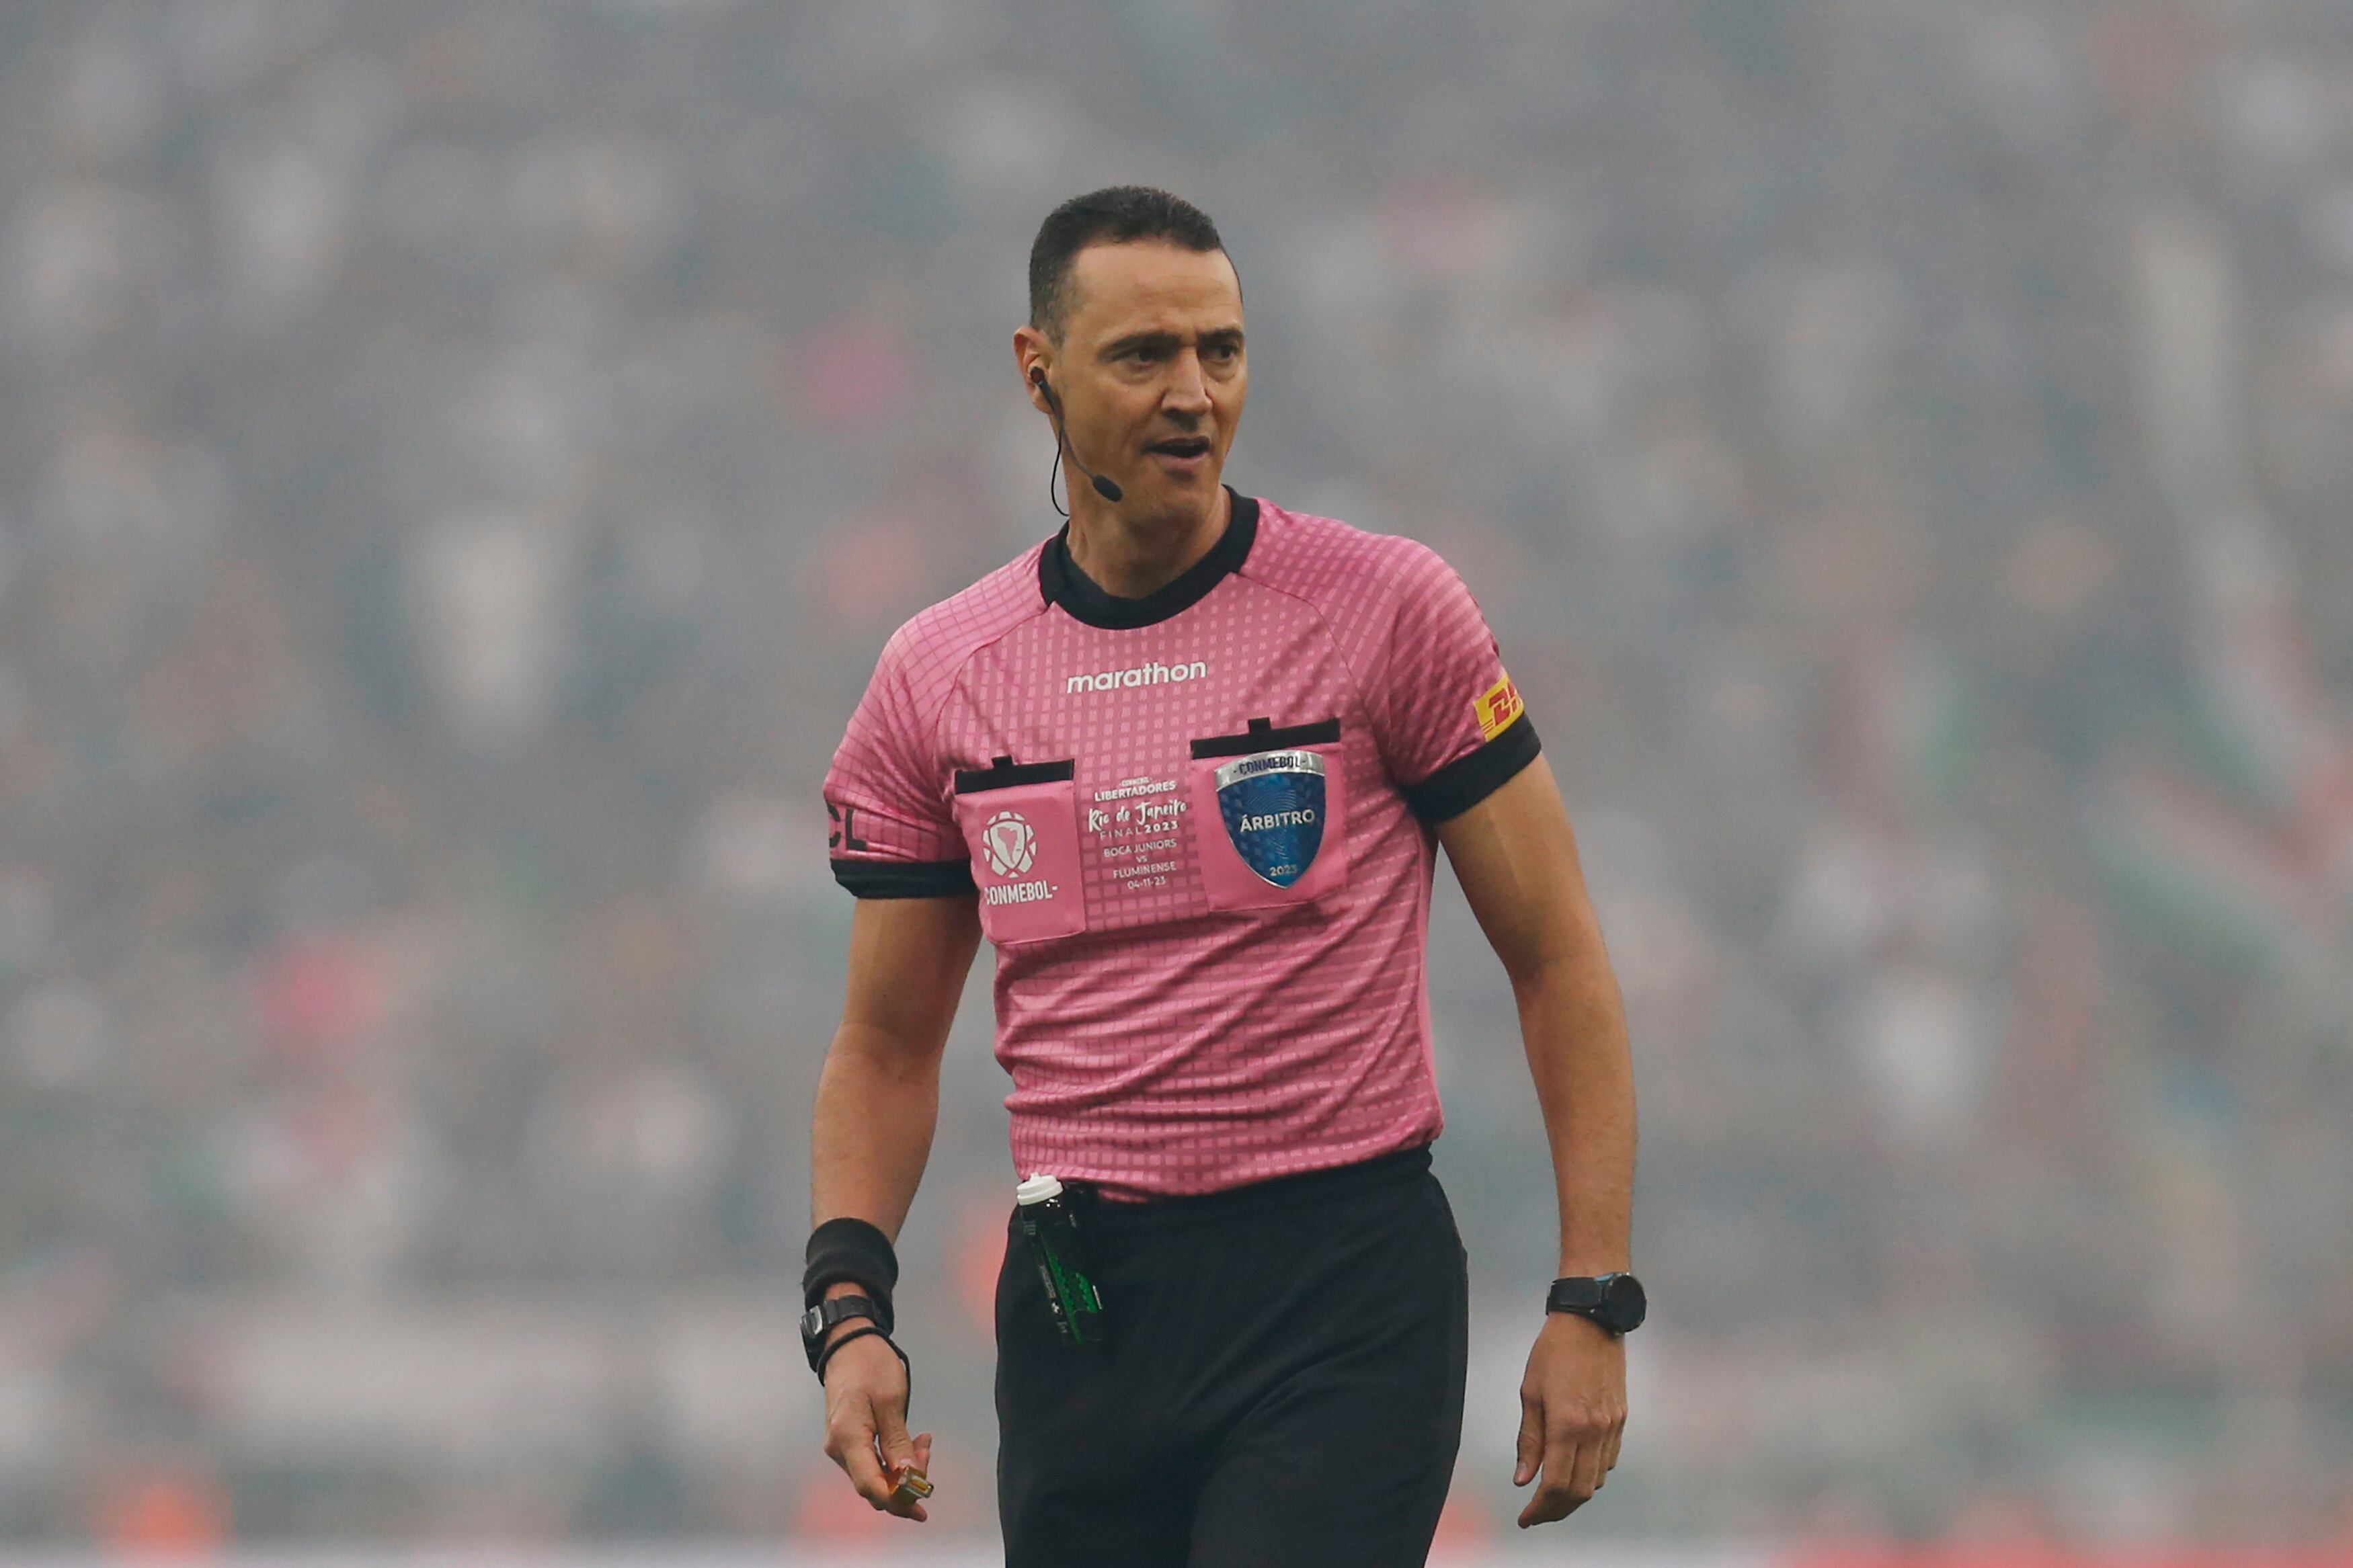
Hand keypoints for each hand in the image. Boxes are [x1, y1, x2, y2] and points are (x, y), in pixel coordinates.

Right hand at [820, 1330, 932, 1520]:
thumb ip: (898, 1443)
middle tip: (928, 1451)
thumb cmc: (871, 1365)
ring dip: (902, 1469)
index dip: (897, 1501)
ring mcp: (841, 1446)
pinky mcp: (847, 1441)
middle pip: (873, 1485)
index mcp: (847, 1438)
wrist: (849, 1344)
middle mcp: (839, 1449)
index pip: (870, 1486)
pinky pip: (871, 1462)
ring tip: (924, 1443)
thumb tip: (909, 1479)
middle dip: (905, 1483)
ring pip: (874, 1475)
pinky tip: (912, 1444)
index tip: (922, 1507)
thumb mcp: (891, 1401)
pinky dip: (893, 1460)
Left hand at [1512, 1310, 1625, 1527]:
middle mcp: (1595, 1431)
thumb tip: (1523, 1478)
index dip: (1540, 1508)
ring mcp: (1612, 1426)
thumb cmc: (1553, 1352)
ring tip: (1551, 1496)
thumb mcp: (1530, 1392)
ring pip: (1596, 1480)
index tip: (1525, 1518)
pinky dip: (1591, 1475)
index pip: (1556, 1484)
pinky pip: (1608, 1461)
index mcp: (1568, 1424)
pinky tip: (1574, 1470)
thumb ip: (1529, 1439)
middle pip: (1579, 1491)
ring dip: (1574, 1495)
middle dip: (1556, 1510)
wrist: (1592, 1321)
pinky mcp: (1621, 1419)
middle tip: (1536, 1514)